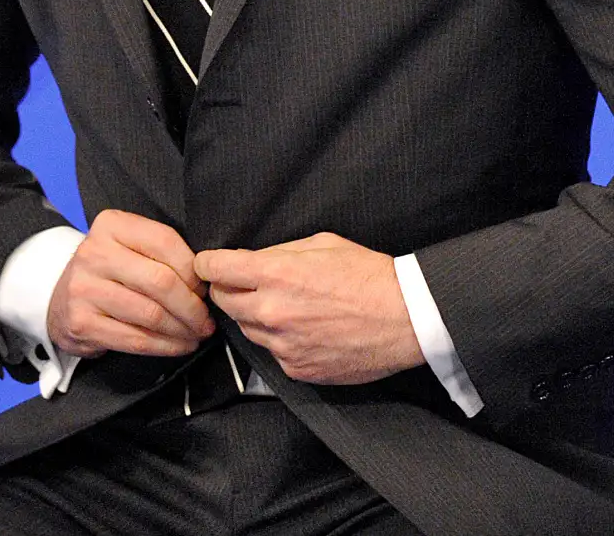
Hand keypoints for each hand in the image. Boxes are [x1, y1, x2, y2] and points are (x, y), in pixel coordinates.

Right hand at [47, 209, 214, 359]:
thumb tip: (206, 279)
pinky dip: (165, 346)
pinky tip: (179, 345)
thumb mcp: (128, 246)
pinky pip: (136, 340)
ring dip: (183, 330)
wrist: (60, 299)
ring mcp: (85, 289)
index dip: (193, 270)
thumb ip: (160, 253)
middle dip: (192, 306)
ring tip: (196, 334)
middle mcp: (94, 253)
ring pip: (151, 314)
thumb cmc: (108, 272)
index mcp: (111, 225)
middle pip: (161, 281)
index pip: (165, 241)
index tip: (205, 288)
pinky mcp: (82, 322)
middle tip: (206, 320)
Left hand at [195, 233, 423, 384]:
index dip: (208, 263)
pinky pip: (272, 352)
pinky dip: (278, 340)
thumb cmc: (367, 275)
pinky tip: (301, 329)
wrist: (405, 318)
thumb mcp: (321, 244)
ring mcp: (282, 345)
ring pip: (245, 329)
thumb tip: (252, 260)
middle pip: (222, 301)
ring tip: (281, 305)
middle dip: (227, 289)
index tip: (209, 264)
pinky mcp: (296, 369)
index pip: (215, 269)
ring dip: (252, 316)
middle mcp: (271, 312)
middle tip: (242, 283)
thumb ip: (279, 253)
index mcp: (275, 275)